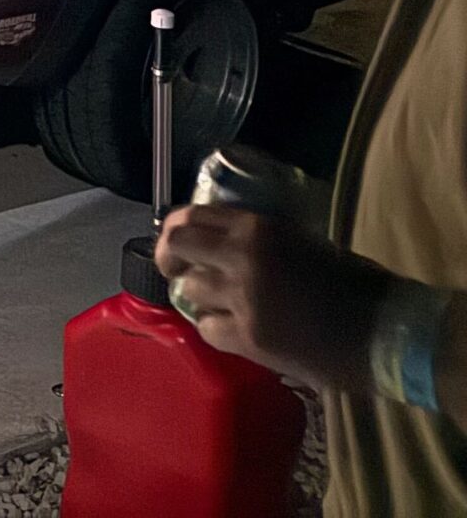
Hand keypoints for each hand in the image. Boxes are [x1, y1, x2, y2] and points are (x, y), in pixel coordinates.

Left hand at [155, 203, 389, 393]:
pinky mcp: (248, 338)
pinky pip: (207, 328)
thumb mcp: (300, 242)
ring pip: (189, 291)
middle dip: (170, 258)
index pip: (191, 215)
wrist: (384, 331)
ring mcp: (242, 298)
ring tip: (218, 303)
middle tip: (176, 270)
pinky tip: (232, 329)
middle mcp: (242, 256)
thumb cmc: (353, 284)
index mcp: (257, 227)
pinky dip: (214, 328)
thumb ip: (256, 239)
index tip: (175, 240)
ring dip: (198, 297)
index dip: (175, 228)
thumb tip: (218, 241)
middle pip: (177, 246)